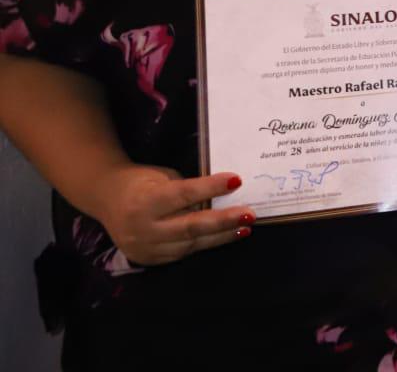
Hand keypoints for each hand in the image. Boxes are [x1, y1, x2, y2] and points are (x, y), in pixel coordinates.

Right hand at [90, 165, 253, 265]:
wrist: (106, 199)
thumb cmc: (141, 181)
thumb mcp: (162, 178)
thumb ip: (187, 190)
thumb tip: (223, 196)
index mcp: (145, 201)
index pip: (183, 195)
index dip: (211, 188)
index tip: (237, 180)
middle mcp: (143, 228)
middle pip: (190, 227)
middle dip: (223, 221)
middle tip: (249, 214)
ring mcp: (145, 248)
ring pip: (190, 244)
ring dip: (221, 236)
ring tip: (245, 227)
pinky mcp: (150, 260)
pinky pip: (183, 253)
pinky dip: (206, 244)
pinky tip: (225, 236)